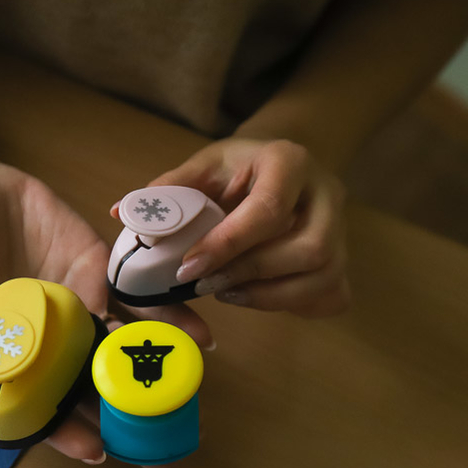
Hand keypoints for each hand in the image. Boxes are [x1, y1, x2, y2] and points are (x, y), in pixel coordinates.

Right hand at [0, 159, 205, 467]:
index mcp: (14, 351)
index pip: (44, 401)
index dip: (67, 429)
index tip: (97, 452)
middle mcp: (53, 336)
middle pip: (93, 383)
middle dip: (127, 415)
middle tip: (166, 444)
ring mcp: (81, 301)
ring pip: (123, 341)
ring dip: (159, 365)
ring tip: (191, 385)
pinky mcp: (100, 266)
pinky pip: (136, 293)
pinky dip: (166, 313)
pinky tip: (198, 333)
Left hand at [128, 138, 350, 316]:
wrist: (283, 166)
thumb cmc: (238, 168)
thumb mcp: (205, 166)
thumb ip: (170, 189)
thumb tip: (123, 213)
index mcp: (290, 162)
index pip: (268, 209)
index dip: (228, 244)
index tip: (188, 267)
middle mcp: (327, 194)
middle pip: (308, 248)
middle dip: (252, 273)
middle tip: (207, 285)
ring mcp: (342, 230)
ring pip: (323, 276)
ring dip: (271, 296)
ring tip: (228, 293)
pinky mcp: (343, 260)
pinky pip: (332, 295)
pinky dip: (295, 306)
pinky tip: (259, 298)